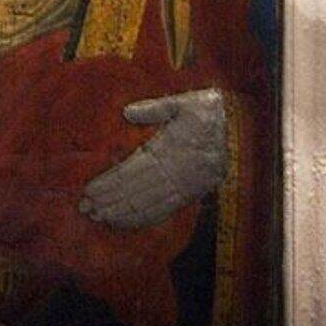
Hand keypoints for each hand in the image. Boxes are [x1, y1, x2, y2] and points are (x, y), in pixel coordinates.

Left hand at [78, 88, 227, 229]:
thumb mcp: (182, 103)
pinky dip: (144, 219)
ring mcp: (183, 186)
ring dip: (122, 214)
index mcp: (168, 150)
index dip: (110, 184)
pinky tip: (126, 223)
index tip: (88, 191)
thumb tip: (127, 112)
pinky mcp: (190, 194)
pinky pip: (164, 211)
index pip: (132, 172)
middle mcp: (174, 173)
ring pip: (148, 205)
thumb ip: (154, 108)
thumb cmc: (205, 111)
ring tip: (99, 218)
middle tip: (85, 210)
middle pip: (136, 193)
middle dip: (109, 202)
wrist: (240, 129)